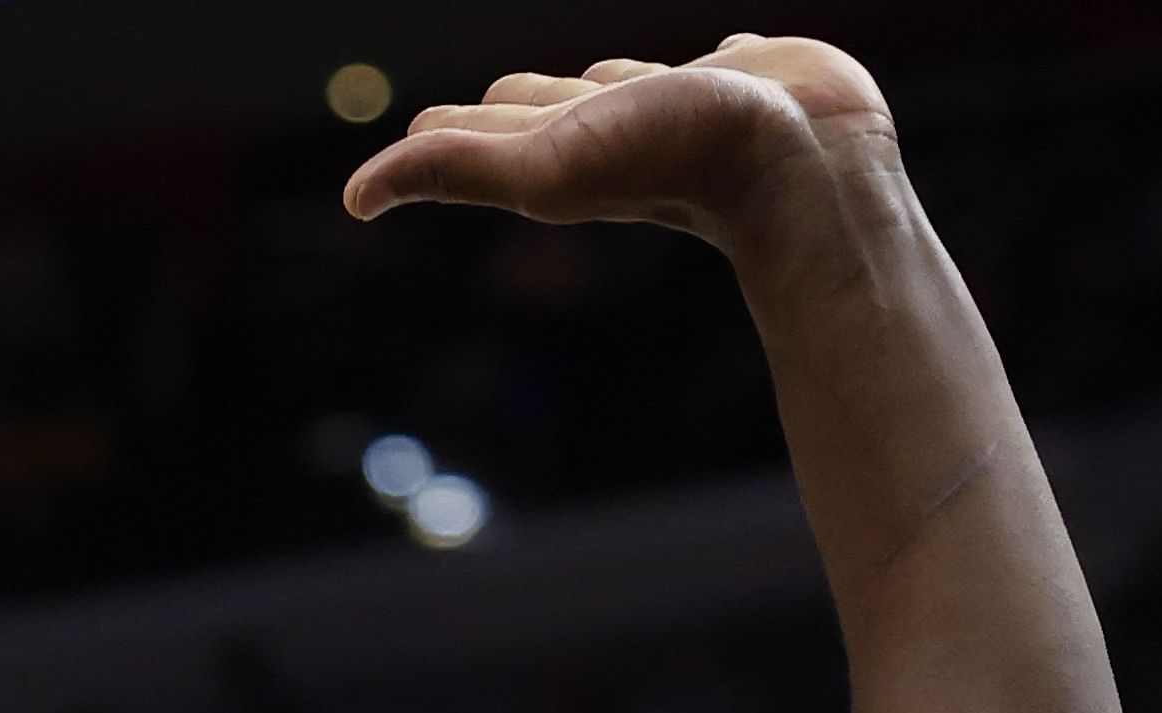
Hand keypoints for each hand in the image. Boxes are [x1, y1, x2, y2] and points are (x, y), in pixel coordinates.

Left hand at [342, 38, 890, 251]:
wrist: (808, 163)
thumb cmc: (679, 161)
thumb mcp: (547, 168)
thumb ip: (454, 168)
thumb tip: (354, 198)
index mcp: (561, 147)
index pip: (483, 132)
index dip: (447, 132)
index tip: (418, 134)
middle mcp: (618, 127)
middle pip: (544, 109)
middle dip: (510, 107)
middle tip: (478, 119)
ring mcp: (688, 104)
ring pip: (627, 89)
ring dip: (604, 85)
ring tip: (585, 92)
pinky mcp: (755, 80)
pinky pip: (722, 64)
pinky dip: (709, 64)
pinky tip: (719, 64)